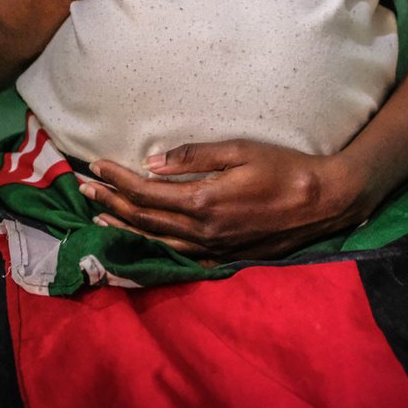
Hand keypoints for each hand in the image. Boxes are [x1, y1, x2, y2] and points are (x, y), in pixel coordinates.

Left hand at [79, 140, 373, 262]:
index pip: (146, 193)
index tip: (95, 165)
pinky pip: (180, 257)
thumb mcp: (240, 150)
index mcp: (203, 202)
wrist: (323, 202)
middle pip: (144, 219)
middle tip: (83, 188)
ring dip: (125, 227)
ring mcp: (213, 249)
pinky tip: (143, 242)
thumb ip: (195, 156)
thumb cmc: (284, 168)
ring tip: (100, 216)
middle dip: (111, 202)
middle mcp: (202, 231)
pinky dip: (155, 248)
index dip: (117, 179)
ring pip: (157, 241)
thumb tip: (153, 162)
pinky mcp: (225, 257)